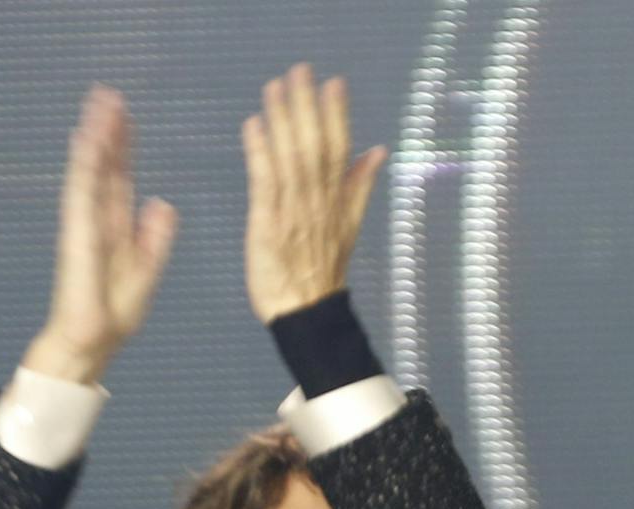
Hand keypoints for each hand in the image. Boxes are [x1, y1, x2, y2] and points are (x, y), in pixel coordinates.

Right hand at [23, 86, 177, 384]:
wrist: (93, 340)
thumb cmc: (114, 312)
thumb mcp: (147, 269)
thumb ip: (155, 237)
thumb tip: (164, 203)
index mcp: (117, 226)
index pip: (121, 177)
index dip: (125, 147)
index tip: (127, 116)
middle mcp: (98, 218)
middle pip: (105, 166)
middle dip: (108, 131)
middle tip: (109, 94)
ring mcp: (84, 222)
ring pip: (91, 170)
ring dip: (95, 137)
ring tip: (99, 104)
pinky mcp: (76, 233)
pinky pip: (81, 192)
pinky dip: (85, 165)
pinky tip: (89, 139)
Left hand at [241, 63, 386, 323]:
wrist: (307, 313)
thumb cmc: (320, 270)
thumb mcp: (349, 226)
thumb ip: (360, 185)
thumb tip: (379, 151)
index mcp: (337, 201)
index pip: (339, 150)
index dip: (337, 116)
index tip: (335, 82)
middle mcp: (318, 203)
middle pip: (315, 148)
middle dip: (308, 107)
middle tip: (301, 70)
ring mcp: (293, 213)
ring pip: (291, 160)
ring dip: (283, 121)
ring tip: (275, 86)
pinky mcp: (268, 224)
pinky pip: (265, 184)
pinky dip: (259, 154)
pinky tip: (254, 125)